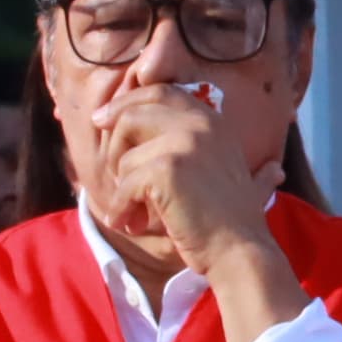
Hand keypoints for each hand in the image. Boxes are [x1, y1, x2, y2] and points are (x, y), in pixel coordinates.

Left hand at [94, 83, 279, 251]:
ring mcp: (185, 143)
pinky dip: (122, 209)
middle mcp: (200, 123)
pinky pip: (124, 184)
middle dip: (113, 148)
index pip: (159, 92)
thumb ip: (192, 143)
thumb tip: (165, 132)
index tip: (102, 120)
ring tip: (135, 213)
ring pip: (124, 157)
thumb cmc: (225, 216)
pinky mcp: (167, 169)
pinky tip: (133, 224)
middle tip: (114, 177)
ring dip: (122, 190)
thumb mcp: (215, 165)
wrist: (239, 249)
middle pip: (131, 115)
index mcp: (212, 119)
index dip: (126, 103)